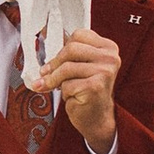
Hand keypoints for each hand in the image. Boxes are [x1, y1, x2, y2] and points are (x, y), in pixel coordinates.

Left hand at [36, 28, 120, 148]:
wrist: (97, 118)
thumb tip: (44, 49)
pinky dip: (64, 93)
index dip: (62, 47)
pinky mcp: (95, 86)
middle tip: (45, 73)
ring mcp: (105, 72)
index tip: (54, 59)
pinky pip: (67, 84)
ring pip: (66, 67)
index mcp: (108, 48)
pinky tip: (72, 97)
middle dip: (54, 63)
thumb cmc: (88, 92)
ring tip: (55, 87)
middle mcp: (110, 57)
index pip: (79, 35)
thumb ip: (69, 55)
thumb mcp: (81, 67)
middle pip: (71, 48)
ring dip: (55, 80)